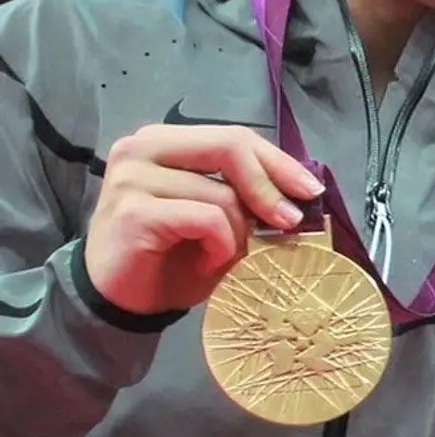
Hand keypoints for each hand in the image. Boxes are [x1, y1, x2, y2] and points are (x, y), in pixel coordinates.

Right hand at [84, 124, 324, 315]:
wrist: (121, 299)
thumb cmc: (173, 258)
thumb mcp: (220, 220)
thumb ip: (248, 197)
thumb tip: (302, 192)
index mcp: (165, 142)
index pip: (234, 137)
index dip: (278, 162)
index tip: (311, 190)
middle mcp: (142, 147)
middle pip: (230, 146)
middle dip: (270, 185)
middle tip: (291, 221)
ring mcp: (132, 177)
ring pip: (222, 193)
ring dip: (238, 234)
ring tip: (223, 258)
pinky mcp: (133, 210)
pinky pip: (207, 219)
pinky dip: (220, 246)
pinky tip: (207, 263)